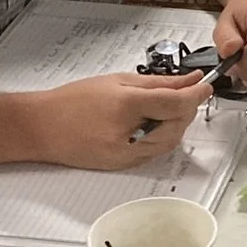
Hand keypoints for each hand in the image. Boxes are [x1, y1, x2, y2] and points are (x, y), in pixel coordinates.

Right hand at [31, 72, 209, 169]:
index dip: (196, 94)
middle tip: (188, 93)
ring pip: (170, 142)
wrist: (42, 127)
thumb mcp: (117, 81)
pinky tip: (153, 124)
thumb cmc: (71, 101)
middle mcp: (127, 134)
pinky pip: (155, 152)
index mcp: (125, 106)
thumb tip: (189, 80)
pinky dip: (163, 138)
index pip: (175, 102)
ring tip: (169, 108)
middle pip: (177, 124)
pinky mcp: (123, 166)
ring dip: (178, 124)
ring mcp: (125, 154)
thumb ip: (158, 82)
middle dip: (188, 109)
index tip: (205, 85)